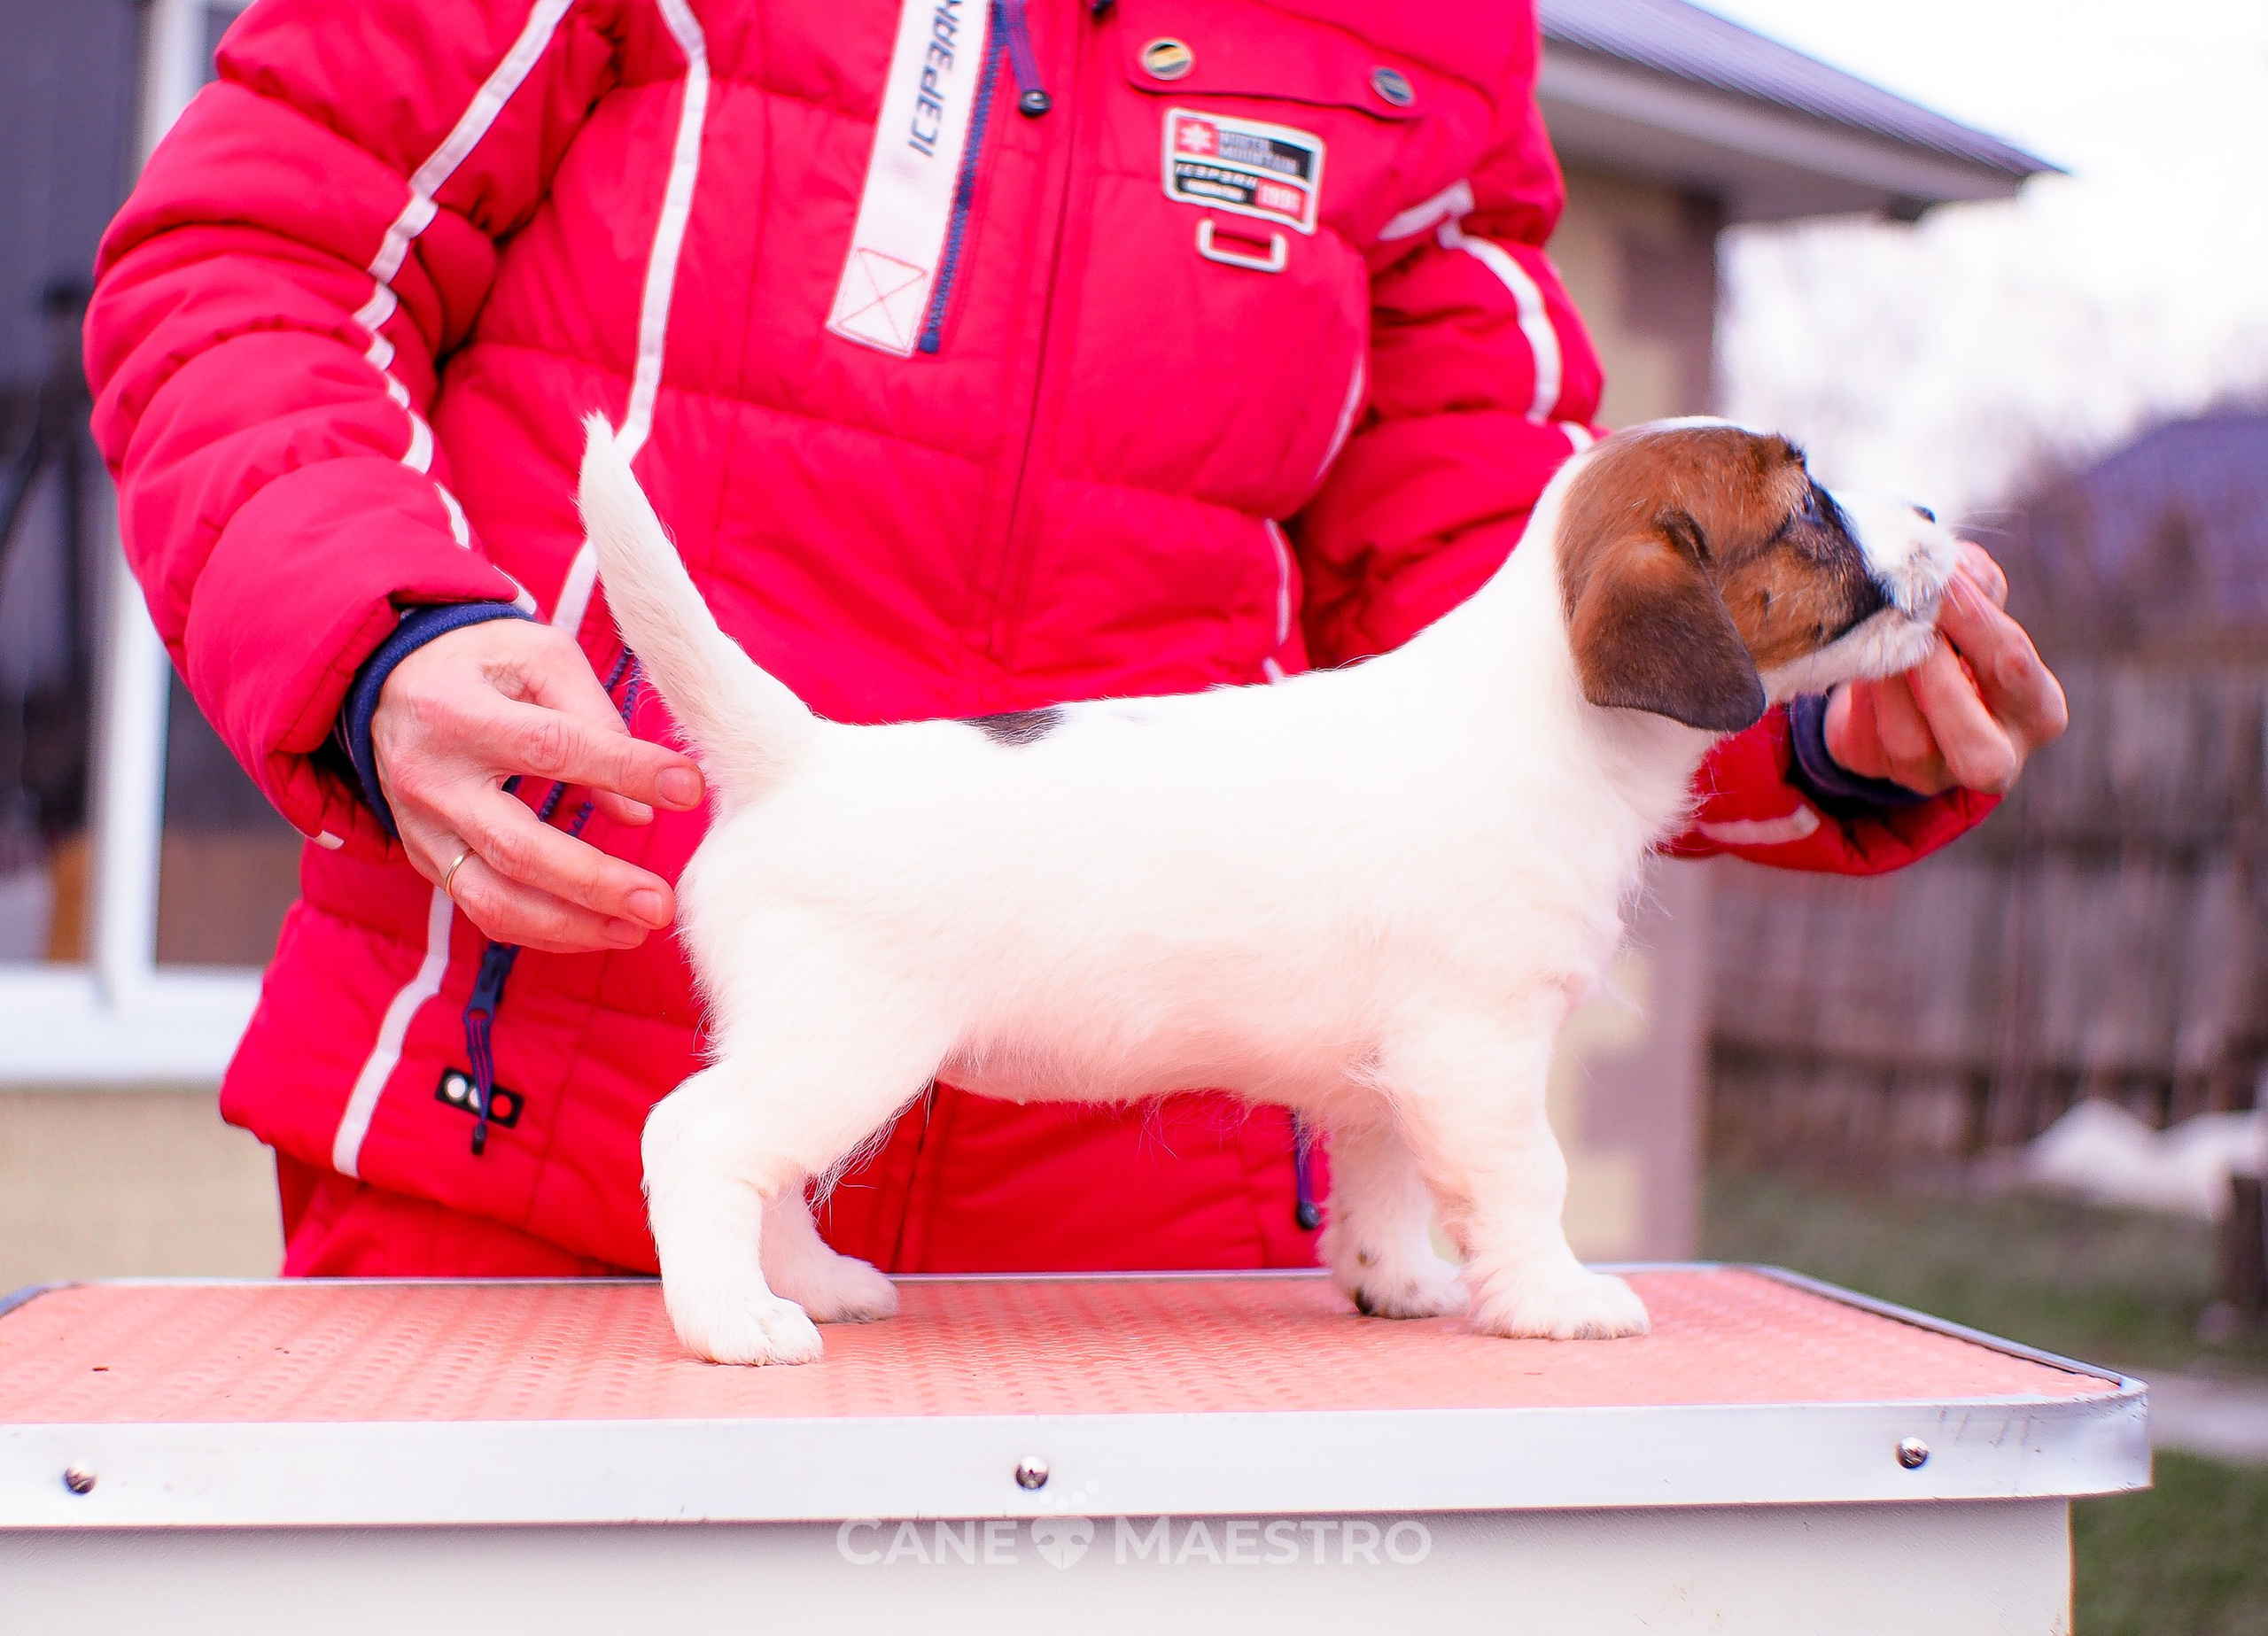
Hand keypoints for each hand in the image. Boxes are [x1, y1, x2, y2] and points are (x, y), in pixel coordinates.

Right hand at [371, 618, 703, 952]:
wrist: (389, 682)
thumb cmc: (483, 664)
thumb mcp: (539, 659)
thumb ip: (596, 721)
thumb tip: (638, 815)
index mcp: (459, 711)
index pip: (552, 749)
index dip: (625, 770)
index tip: (689, 789)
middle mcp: (430, 777)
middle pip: (518, 846)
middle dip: (596, 882)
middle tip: (660, 903)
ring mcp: (421, 827)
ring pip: (494, 898)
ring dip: (571, 925)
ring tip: (637, 928)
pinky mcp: (424, 858)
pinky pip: (482, 909)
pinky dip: (542, 930)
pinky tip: (595, 930)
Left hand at [1823, 542, 2067, 796]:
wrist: (1901, 680)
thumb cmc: (1956, 636)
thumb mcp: (1976, 603)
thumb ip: (1976, 582)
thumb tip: (1951, 569)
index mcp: (2038, 709)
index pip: (2011, 664)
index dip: (1972, 618)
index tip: (1939, 576)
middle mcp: (1998, 757)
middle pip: (1978, 747)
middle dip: (1938, 681)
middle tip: (1909, 625)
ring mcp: (1933, 774)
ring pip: (1909, 744)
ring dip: (1888, 685)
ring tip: (1875, 634)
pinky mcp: (1876, 769)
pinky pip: (1862, 742)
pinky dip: (1854, 699)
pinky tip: (1855, 661)